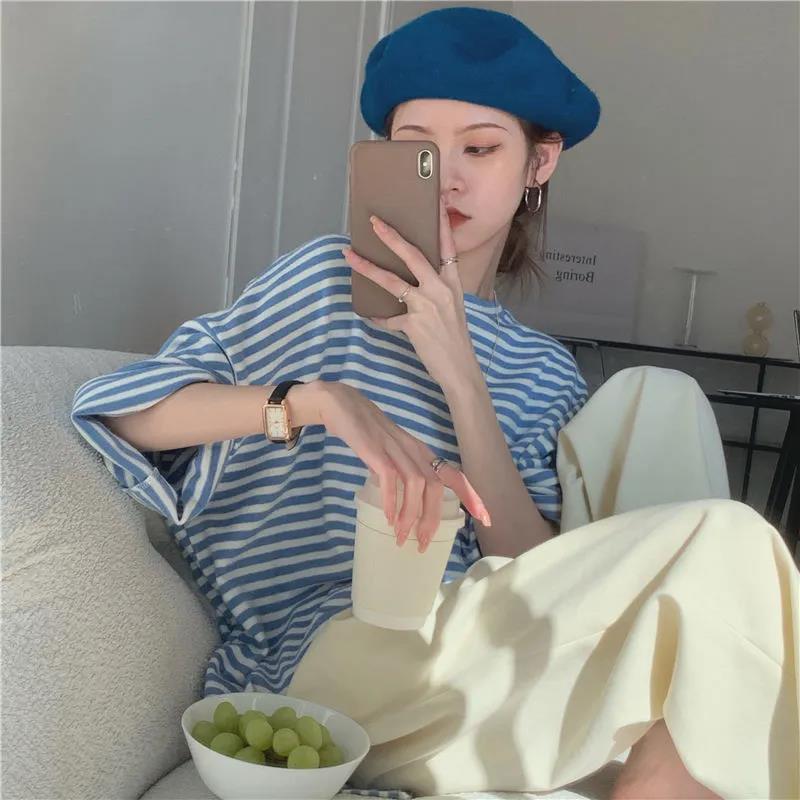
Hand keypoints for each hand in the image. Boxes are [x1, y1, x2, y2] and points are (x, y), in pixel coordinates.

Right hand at [317, 381, 490, 552]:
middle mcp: (413, 450)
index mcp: (421, 451)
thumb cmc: (367, 432)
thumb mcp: (393, 451)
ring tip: (402, 538)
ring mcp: (395, 449)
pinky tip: (390, 519)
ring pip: (416, 485)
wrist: (342, 405)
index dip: (470, 495)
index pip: (453, 474)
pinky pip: (390, 479)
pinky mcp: (375, 451)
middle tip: (423, 543)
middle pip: (434, 486)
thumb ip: (403, 470)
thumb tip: (407, 500)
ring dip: (411, 515)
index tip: (484, 518)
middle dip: (432, 518)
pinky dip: (392, 502)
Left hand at [342, 196, 479, 394]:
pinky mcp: (413, 324)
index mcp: (453, 284)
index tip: (435, 203)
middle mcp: (441, 290)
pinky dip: (378, 317)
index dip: (441, 225)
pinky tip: (370, 315)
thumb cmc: (455, 340)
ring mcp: (427, 306)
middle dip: (391, 237)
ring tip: (349, 256)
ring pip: (392, 281)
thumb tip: (410, 284)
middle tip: (373, 222)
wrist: (460, 370)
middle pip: (414, 256)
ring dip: (367, 267)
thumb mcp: (452, 309)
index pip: (448, 248)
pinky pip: (388, 317)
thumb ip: (435, 293)